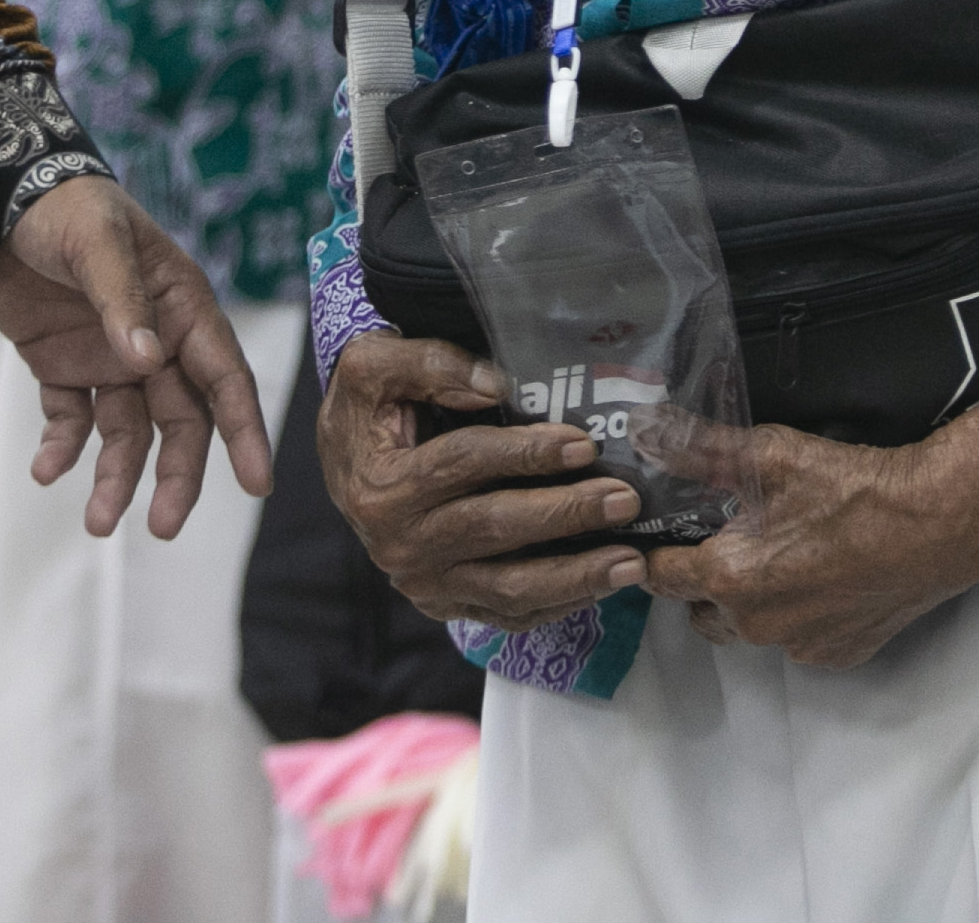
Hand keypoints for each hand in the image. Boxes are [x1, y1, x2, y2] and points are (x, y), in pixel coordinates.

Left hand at [0, 177, 274, 540]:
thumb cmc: (65, 208)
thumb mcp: (97, 241)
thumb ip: (121, 300)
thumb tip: (150, 359)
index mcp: (182, 307)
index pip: (223, 376)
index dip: (243, 429)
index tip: (256, 483)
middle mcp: (156, 341)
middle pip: (181, 421)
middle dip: (176, 474)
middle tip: (162, 525)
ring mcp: (111, 359)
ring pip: (128, 432)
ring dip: (116, 476)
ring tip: (98, 522)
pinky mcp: (65, 369)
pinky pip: (71, 420)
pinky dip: (62, 449)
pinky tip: (45, 471)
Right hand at [321, 330, 646, 630]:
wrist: (347, 464)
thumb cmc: (369, 408)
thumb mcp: (374, 365)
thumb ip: (430, 364)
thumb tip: (495, 385)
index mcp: (383, 486)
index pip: (463, 465)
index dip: (525, 453)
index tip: (582, 443)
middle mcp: (401, 545)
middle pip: (495, 529)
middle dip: (566, 515)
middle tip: (624, 500)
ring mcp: (425, 583)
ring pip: (509, 588)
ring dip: (576, 576)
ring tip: (631, 561)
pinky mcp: (448, 603)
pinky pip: (508, 615)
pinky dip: (559, 605)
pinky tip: (602, 586)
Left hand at [638, 418, 978, 669]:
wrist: (937, 526)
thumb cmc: (852, 489)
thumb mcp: (770, 455)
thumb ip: (699, 447)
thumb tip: (645, 430)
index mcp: (729, 579)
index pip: (659, 576)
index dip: (656, 551)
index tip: (662, 533)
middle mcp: (755, 625)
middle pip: (700, 609)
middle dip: (702, 580)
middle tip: (726, 538)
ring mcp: (798, 646)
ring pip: (750, 628)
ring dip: (750, 601)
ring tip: (777, 556)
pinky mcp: (838, 653)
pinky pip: (798, 639)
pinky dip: (799, 615)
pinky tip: (822, 577)